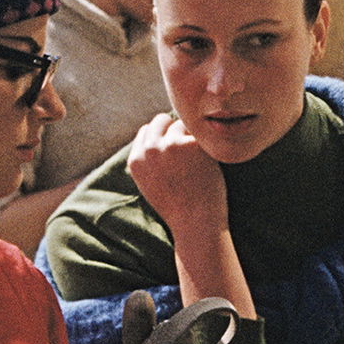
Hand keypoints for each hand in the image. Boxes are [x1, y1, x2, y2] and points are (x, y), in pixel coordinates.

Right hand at [126, 112, 228, 244]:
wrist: (196, 223)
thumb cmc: (178, 207)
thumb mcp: (149, 185)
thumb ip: (147, 161)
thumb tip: (154, 135)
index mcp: (136, 160)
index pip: (146, 131)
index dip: (162, 138)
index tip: (174, 152)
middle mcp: (149, 150)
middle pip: (161, 120)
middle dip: (174, 130)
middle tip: (188, 152)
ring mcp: (169, 145)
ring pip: (182, 125)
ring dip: (191, 137)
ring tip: (197, 162)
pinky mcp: (191, 144)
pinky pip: (200, 133)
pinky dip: (206, 145)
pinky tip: (208, 163)